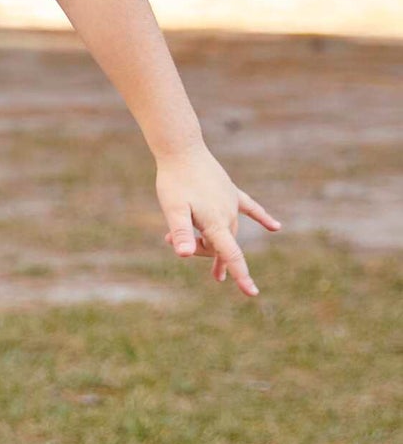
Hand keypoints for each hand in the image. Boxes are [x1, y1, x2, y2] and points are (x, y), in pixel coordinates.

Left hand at [155, 144, 280, 296]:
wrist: (182, 149)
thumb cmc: (174, 181)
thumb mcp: (173, 209)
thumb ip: (182, 232)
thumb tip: (185, 255)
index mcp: (215, 222)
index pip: (231, 255)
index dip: (240, 275)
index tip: (252, 293)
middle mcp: (228, 215)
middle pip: (220, 245)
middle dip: (199, 251)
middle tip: (167, 240)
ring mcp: (232, 202)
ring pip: (225, 230)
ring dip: (206, 238)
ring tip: (172, 235)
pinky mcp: (231, 191)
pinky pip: (250, 208)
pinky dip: (261, 218)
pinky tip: (276, 227)